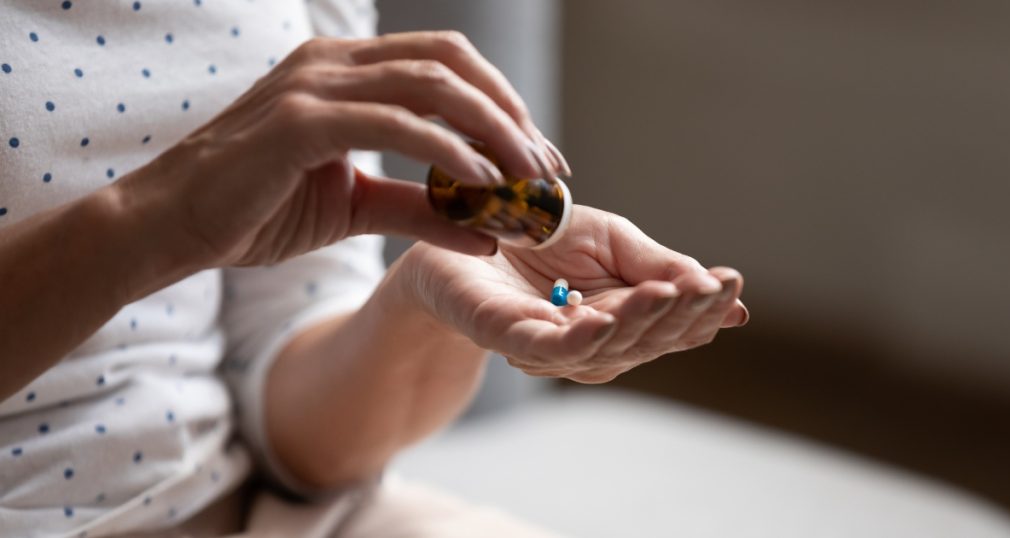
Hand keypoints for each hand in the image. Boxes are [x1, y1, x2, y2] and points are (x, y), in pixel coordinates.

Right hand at [114, 32, 569, 269]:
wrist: (171, 228)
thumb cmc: (255, 211)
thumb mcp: (354, 208)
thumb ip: (420, 209)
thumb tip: (489, 230)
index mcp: (345, 72)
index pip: (446, 65)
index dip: (502, 104)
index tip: (538, 156)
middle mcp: (333, 64)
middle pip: (451, 63)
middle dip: (510, 112)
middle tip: (547, 167)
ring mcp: (314, 85)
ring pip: (431, 84)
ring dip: (492, 129)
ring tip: (528, 178)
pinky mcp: (299, 121)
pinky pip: (393, 122)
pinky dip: (446, 150)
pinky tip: (482, 184)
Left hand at [406, 205, 748, 382]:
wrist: (462, 228)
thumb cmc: (538, 237)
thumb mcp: (612, 240)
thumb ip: (660, 264)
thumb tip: (722, 292)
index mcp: (622, 319)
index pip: (673, 323)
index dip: (704, 308)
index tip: (733, 283)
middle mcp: (593, 342)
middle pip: (647, 340)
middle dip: (683, 315)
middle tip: (714, 287)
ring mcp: (550, 345)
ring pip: (607, 347)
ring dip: (640, 322)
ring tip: (671, 294)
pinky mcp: (508, 337)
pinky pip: (548, 347)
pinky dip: (579, 339)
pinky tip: (603, 319)